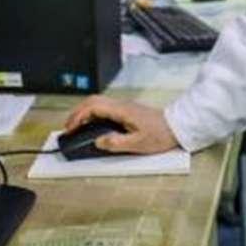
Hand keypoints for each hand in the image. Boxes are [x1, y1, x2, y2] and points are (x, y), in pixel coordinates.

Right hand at [63, 95, 179, 154]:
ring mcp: (124, 106)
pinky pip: (105, 108)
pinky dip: (93, 114)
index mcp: (122, 110)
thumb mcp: (137, 144)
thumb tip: (98, 141)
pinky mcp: (127, 111)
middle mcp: (122, 105)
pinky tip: (92, 125)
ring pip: (98, 103)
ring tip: (77, 126)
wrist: (176, 127)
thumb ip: (116, 143)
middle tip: (69, 127)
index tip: (70, 128)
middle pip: (93, 101)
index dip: (78, 116)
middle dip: (77, 112)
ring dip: (85, 112)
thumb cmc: (160, 134)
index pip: (93, 107)